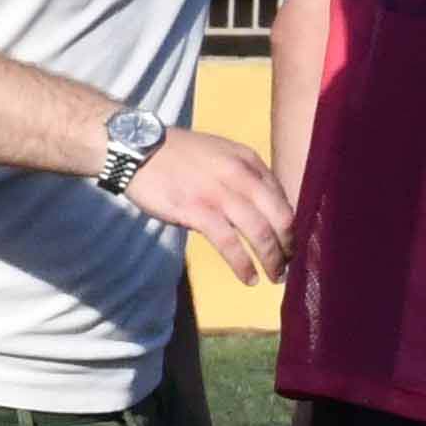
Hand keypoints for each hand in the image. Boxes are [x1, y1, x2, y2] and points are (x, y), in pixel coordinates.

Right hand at [122, 126, 292, 285]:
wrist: (135, 147)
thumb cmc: (174, 153)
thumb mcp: (218, 153)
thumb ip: (240, 174)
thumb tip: (256, 206)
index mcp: (248, 160)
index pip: (282, 197)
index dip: (290, 224)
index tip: (288, 242)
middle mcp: (240, 175)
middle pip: (280, 217)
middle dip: (288, 246)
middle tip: (288, 264)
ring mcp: (219, 194)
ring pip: (260, 233)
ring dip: (272, 259)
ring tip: (274, 277)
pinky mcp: (197, 211)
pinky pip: (230, 244)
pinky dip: (243, 264)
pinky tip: (248, 277)